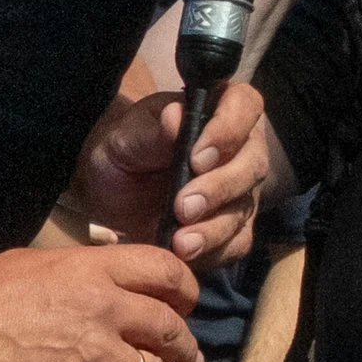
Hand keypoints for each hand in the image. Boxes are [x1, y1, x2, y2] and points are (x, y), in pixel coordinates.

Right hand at [0, 240, 217, 361]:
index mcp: (89, 269)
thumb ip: (70, 270)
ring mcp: (97, 358)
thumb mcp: (26, 264)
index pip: (165, 271)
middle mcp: (104, 309)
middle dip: (185, 349)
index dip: (184, 292)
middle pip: (172, 329)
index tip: (182, 308)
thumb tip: (93, 270)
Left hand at [75, 75, 270, 265]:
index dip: (229, 130)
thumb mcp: (127, 136)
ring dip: (213, 229)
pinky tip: (185, 255)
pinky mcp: (231, 228)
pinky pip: (235, 244)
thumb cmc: (123, 149)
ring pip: (243, 209)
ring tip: (180, 243)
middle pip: (252, 165)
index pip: (244, 106)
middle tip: (184, 207)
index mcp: (218, 110)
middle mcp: (238, 149)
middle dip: (220, 189)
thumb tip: (175, 118)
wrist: (109, 190)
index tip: (197, 157)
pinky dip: (211, 253)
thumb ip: (153, 130)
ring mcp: (239, 191)